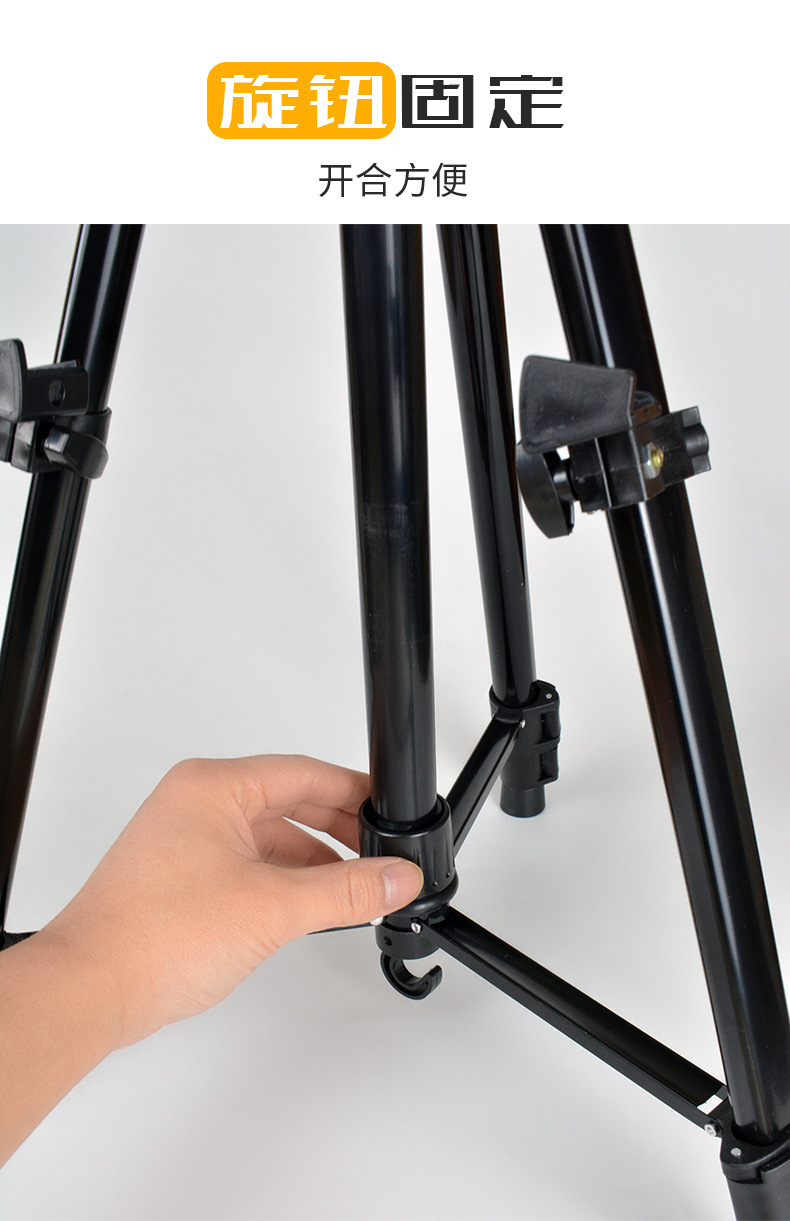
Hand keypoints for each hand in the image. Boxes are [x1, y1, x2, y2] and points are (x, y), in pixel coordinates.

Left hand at [39, 754, 422, 1048]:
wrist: (91, 989)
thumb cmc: (154, 935)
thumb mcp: (274, 907)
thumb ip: (345, 890)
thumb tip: (395, 877)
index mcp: (212, 787)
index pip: (303, 773)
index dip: (353, 792)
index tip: (387, 811)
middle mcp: (194, 804)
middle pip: (286, 801)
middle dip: (337, 829)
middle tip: (379, 852)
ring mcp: (183, 841)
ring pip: (266, 836)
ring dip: (311, 860)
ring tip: (351, 887)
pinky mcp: (178, 877)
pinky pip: (246, 864)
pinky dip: (281, 881)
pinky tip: (305, 907)